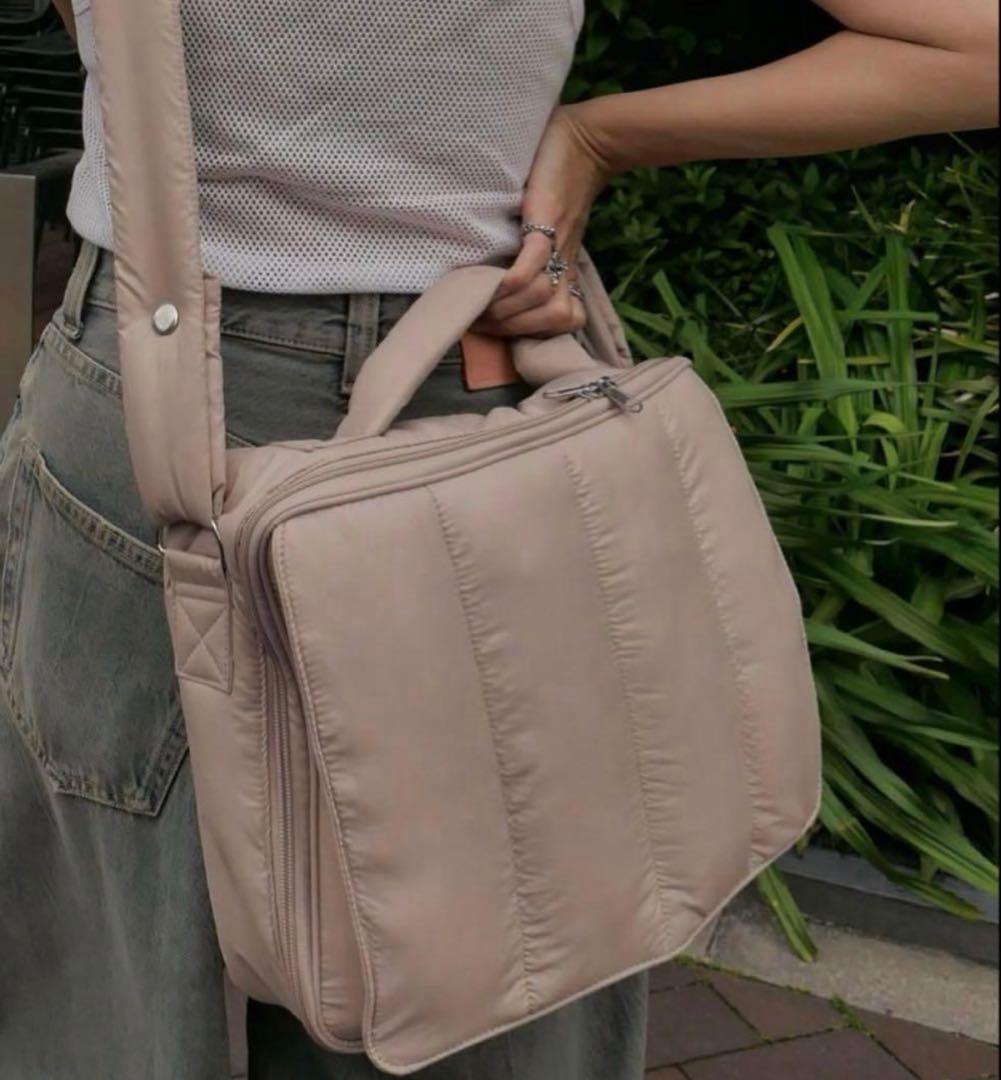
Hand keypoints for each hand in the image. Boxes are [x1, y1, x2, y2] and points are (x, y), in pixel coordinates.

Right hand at [471, 103, 611, 338]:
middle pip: (546, 320)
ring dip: (509, 306)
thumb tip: (493, 273)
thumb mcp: (549, 228)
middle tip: (479, 316)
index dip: (519, 332)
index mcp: (564, 272)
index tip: (487, 324)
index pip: (554, 325)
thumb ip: (533, 252)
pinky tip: (499, 281)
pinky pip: (533, 266)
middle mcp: (564, 266)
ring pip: (542, 301)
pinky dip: (515, 280)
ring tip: (485, 300)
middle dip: (508, 324)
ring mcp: (557, 246)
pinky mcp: (547, 223)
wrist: (585, 142)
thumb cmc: (560, 181)